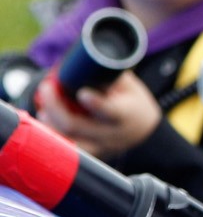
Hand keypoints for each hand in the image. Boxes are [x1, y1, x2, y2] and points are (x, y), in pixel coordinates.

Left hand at [37, 71, 161, 156]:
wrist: (144, 129)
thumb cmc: (133, 101)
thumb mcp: (128, 84)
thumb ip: (105, 75)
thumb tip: (79, 62)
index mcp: (127, 114)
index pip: (111, 111)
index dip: (96, 103)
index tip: (83, 93)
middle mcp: (114, 134)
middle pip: (76, 125)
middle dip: (55, 106)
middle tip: (46, 88)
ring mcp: (102, 147)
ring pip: (66, 141)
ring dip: (49, 123)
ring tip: (44, 110)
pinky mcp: (92, 154)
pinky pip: (66, 149)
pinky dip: (52, 135)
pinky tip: (48, 122)